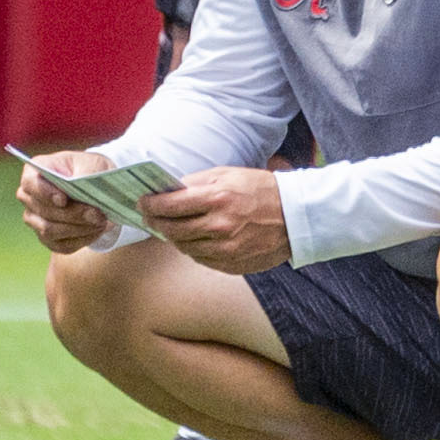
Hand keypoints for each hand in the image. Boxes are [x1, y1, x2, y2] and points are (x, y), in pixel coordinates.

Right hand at [17, 149, 116, 254]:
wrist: (97, 187)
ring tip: (103, 222)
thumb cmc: (91, 170)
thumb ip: (86, 172)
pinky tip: (99, 230)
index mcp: (34, 172)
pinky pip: (62, 245)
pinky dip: (83, 239)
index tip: (63, 200)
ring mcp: (35, 219)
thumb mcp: (93, 163)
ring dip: (79, 228)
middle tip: (98, 214)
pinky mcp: (47, 238)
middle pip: (45, 210)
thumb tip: (81, 184)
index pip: (30, 183)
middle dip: (73, 214)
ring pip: (50, 231)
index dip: (45, 193)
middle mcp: (29, 197)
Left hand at [142, 166, 290, 274]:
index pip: (169, 205)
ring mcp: (224, 249)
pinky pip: (200, 258)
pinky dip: (194, 247)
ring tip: (175, 225)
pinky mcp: (230, 264)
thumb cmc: (262, 190)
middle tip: (151, 216)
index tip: (143, 202)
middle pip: (171, 229)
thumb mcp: (230, 174)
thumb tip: (168, 191)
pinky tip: (198, 237)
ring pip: (183, 246)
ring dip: (174, 236)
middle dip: (156, 222)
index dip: (150, 204)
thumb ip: (197, 182)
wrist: (296, 216)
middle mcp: (219, 226)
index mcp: (218, 199)